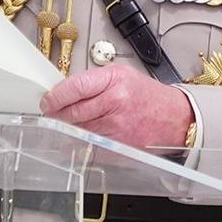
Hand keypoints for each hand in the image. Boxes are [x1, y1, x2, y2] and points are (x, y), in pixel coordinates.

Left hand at [40, 65, 193, 150]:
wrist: (175, 118)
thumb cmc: (147, 96)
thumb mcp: (121, 75)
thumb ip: (92, 82)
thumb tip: (63, 91)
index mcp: (115, 80)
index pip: (75, 87)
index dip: (56, 96)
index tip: (47, 100)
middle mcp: (116, 102)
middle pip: (73, 111)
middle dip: (57, 114)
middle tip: (52, 113)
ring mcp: (117, 126)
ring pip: (79, 129)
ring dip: (70, 127)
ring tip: (71, 121)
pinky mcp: (118, 145)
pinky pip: (91, 143)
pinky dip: (84, 140)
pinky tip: (87, 134)